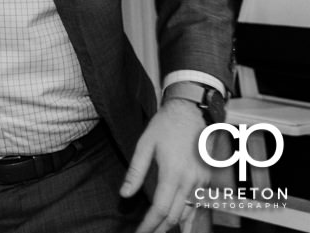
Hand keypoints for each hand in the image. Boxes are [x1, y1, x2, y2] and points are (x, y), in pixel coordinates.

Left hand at [121, 100, 209, 232]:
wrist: (192, 111)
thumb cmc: (166, 125)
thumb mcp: (145, 145)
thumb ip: (135, 172)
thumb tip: (124, 194)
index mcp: (173, 173)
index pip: (160, 209)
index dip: (149, 224)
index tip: (139, 232)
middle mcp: (190, 181)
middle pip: (175, 216)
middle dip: (160, 229)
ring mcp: (201, 182)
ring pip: (189, 213)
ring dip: (174, 226)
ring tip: (159, 232)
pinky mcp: (207, 179)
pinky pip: (198, 204)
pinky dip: (189, 217)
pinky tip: (182, 225)